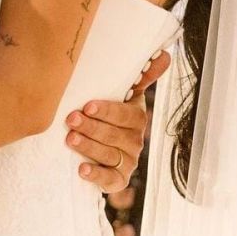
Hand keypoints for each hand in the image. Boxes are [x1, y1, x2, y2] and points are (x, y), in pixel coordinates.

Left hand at [65, 50, 170, 192]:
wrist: (104, 142)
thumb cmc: (112, 110)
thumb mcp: (126, 92)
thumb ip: (142, 74)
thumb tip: (166, 55)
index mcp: (136, 117)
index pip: (124, 114)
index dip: (106, 111)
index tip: (87, 106)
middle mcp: (135, 140)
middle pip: (114, 135)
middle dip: (91, 127)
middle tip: (71, 119)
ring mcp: (128, 161)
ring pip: (109, 155)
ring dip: (89, 147)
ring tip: (70, 139)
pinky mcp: (119, 180)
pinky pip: (110, 180)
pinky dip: (96, 176)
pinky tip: (82, 169)